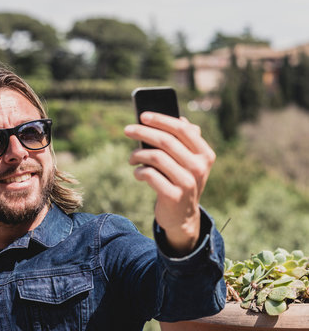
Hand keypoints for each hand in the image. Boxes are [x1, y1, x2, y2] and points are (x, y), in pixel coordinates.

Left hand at [124, 112, 215, 254]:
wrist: (183, 217)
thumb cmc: (180, 180)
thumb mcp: (188, 161)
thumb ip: (184, 140)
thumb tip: (178, 118)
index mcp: (205, 154)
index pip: (183, 129)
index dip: (161, 120)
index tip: (143, 115)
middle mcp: (199, 167)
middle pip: (166, 141)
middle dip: (143, 132)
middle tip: (127, 130)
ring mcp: (188, 183)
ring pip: (155, 157)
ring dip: (138, 154)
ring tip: (132, 158)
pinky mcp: (173, 196)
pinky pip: (149, 175)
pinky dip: (139, 171)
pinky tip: (138, 173)